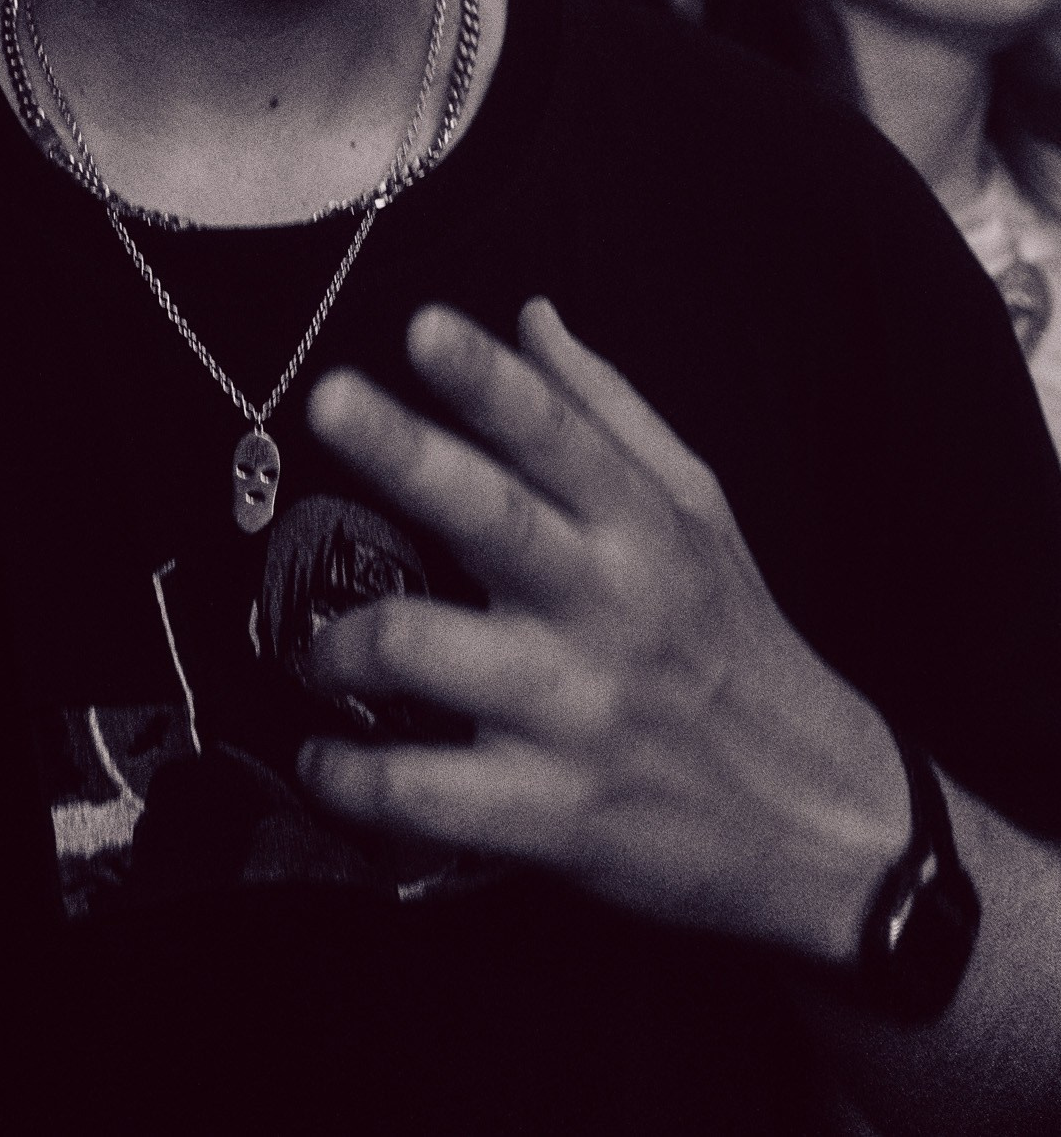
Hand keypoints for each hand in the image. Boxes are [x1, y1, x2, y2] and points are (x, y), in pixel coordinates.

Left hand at [300, 298, 908, 960]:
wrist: (826, 825)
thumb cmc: (737, 648)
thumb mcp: (700, 514)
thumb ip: (606, 410)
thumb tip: (530, 314)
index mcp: (641, 528)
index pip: (559, 435)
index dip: (489, 379)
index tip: (425, 325)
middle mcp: (608, 607)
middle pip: (494, 516)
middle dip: (406, 453)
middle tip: (330, 400)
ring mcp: (577, 712)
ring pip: (431, 651)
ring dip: (343, 643)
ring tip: (314, 646)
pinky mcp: (553, 813)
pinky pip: (428, 794)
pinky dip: (355, 779)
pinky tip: (320, 763)